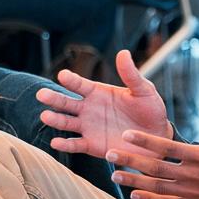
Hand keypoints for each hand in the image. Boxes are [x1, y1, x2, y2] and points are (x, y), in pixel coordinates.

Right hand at [37, 50, 171, 159]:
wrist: (156, 136)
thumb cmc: (150, 109)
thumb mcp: (143, 90)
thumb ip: (131, 74)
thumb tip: (123, 53)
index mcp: (99, 93)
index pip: (80, 85)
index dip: (71, 80)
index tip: (62, 75)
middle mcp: (89, 108)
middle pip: (66, 102)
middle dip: (54, 98)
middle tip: (41, 94)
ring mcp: (88, 127)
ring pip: (66, 122)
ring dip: (55, 119)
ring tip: (46, 116)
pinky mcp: (91, 145)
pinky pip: (75, 144)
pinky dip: (64, 144)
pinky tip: (56, 142)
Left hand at [107, 90, 198, 198]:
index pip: (167, 147)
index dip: (145, 141)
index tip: (127, 135)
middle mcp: (194, 176)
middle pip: (155, 167)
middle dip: (130, 159)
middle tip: (108, 154)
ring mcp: (193, 194)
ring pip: (156, 186)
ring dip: (134, 179)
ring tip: (115, 173)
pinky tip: (135, 193)